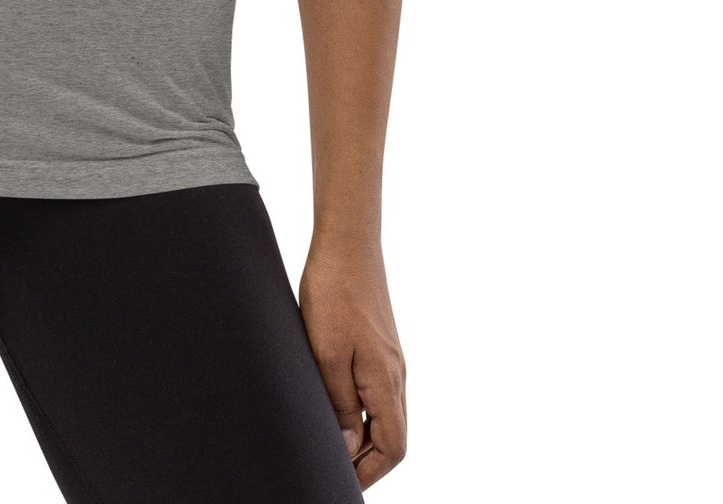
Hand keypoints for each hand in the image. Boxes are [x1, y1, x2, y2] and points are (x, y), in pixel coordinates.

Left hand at [298, 239, 407, 486]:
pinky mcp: (380, 345)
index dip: (368, 472)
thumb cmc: (333, 292)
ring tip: (329, 444)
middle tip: (330, 468)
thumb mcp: (326, 353)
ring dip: (362, 436)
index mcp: (386, 381)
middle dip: (365, 461)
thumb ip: (340, 404)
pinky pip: (378, 392)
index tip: (339, 482)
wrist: (347, 242)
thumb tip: (349, 448)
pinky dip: (361, 411)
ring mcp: (390, 359)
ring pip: (385, 415)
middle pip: (392, 436)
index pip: (392, 447)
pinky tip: (335, 406)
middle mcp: (396, 375)